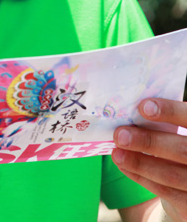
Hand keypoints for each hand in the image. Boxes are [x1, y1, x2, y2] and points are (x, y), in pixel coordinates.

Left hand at [113, 98, 186, 221]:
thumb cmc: (180, 145)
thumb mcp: (180, 131)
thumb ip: (166, 123)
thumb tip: (131, 110)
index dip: (170, 111)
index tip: (143, 107)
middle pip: (182, 150)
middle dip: (149, 142)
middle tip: (120, 135)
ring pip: (171, 174)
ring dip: (139, 163)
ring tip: (117, 153)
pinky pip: (164, 191)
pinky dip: (140, 177)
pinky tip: (124, 165)